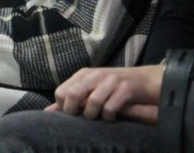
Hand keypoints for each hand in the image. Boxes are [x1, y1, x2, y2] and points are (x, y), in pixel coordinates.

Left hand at [46, 64, 161, 123]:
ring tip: (98, 117)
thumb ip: (70, 99)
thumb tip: (48, 112)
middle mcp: (95, 75)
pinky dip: (109, 116)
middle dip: (74, 111)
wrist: (145, 80)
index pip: (61, 92)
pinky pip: (111, 106)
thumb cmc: (113, 88)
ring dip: (94, 115)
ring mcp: (111, 80)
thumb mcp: (90, 90)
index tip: (72, 115)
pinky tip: (111, 116)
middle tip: (83, 118)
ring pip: (93, 102)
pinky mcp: (126, 88)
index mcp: (83, 75)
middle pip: (73, 94)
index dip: (63, 107)